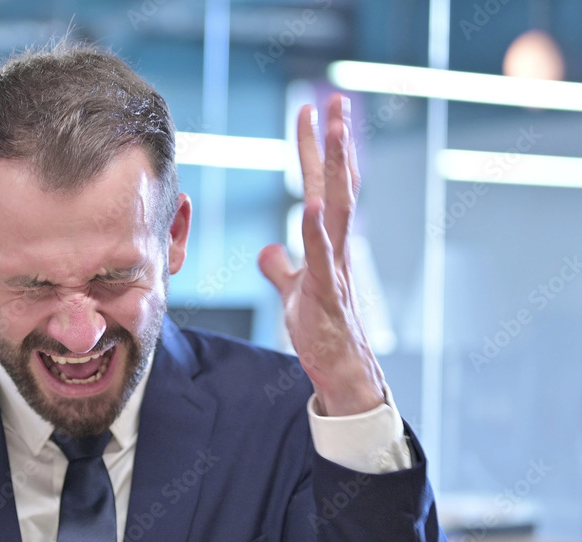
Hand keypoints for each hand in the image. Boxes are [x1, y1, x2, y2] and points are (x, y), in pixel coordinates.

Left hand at [258, 94, 384, 416]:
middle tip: (333, 100)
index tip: (311, 112)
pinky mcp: (328, 293)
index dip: (315, 150)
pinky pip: (323, 256)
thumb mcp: (295, 291)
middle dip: (333, 142)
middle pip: (337, 185)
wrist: (341, 372)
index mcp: (327, 242)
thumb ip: (282, 267)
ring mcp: (336, 266)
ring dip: (335, 169)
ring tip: (334, 132)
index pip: (323, 185)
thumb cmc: (322, 331)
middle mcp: (336, 246)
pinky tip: (312, 205)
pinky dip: (317, 231)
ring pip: (339, 209)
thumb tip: (269, 250)